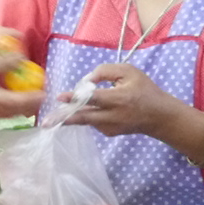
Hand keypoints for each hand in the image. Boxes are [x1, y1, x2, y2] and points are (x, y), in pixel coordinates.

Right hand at [0, 28, 45, 122]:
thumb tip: (17, 32)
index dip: (9, 61)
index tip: (21, 57)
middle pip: (3, 99)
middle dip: (24, 98)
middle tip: (42, 92)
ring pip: (5, 111)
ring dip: (25, 107)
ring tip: (41, 100)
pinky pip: (4, 116)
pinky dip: (19, 112)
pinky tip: (32, 107)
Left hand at [64, 62, 186, 137]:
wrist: (157, 116)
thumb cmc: (143, 89)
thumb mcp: (129, 71)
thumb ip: (105, 71)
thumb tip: (85, 80)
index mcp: (119, 98)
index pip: (94, 98)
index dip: (76, 98)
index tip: (60, 97)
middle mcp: (113, 115)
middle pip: (84, 117)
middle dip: (64, 118)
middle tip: (46, 122)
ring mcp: (110, 127)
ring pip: (86, 120)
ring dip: (70, 116)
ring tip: (53, 118)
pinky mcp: (108, 133)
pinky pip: (93, 122)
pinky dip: (87, 115)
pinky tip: (90, 110)